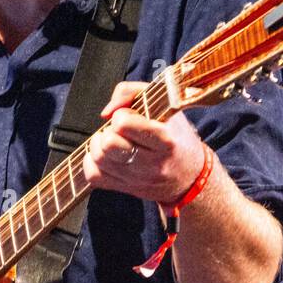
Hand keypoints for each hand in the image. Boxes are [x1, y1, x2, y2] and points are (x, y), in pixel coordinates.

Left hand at [82, 81, 206, 205]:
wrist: (190, 175)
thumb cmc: (176, 137)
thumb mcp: (166, 106)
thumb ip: (132, 93)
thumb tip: (107, 112)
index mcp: (165, 141)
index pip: (123, 124)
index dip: (121, 115)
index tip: (130, 117)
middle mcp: (151, 164)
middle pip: (108, 144)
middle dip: (108, 132)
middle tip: (118, 132)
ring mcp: (137, 180)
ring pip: (98, 158)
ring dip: (99, 145)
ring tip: (113, 142)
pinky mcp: (124, 189)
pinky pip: (93, 176)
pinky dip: (92, 163)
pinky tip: (105, 156)